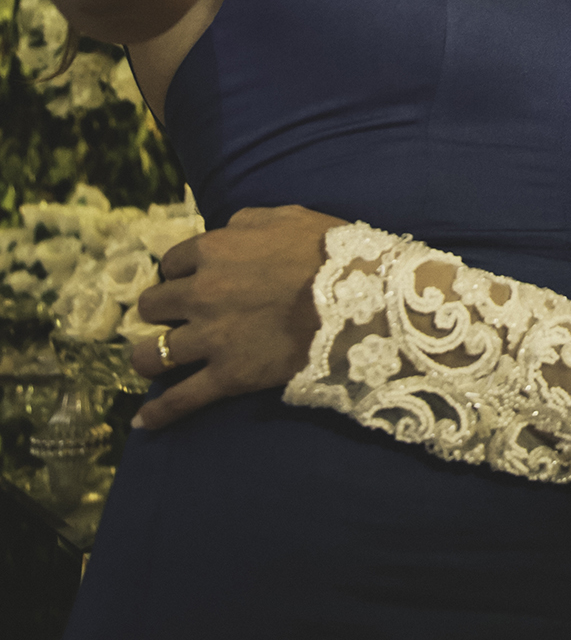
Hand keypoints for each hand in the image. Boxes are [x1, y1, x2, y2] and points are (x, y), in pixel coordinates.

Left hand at [129, 204, 345, 429]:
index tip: (188, 280)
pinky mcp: (227, 376)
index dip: (179, 272)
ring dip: (148, 357)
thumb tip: (225, 231)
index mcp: (212, 250)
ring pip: (153, 354)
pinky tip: (145, 422)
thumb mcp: (285, 216)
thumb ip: (246, 221)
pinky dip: (160, 413)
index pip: (171, 262)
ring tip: (151, 361)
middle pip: (152, 306)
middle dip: (160, 311)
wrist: (356, 299)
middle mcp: (200, 293)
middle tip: (174, 318)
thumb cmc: (326, 251)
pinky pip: (181, 399)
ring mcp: (210, 337)